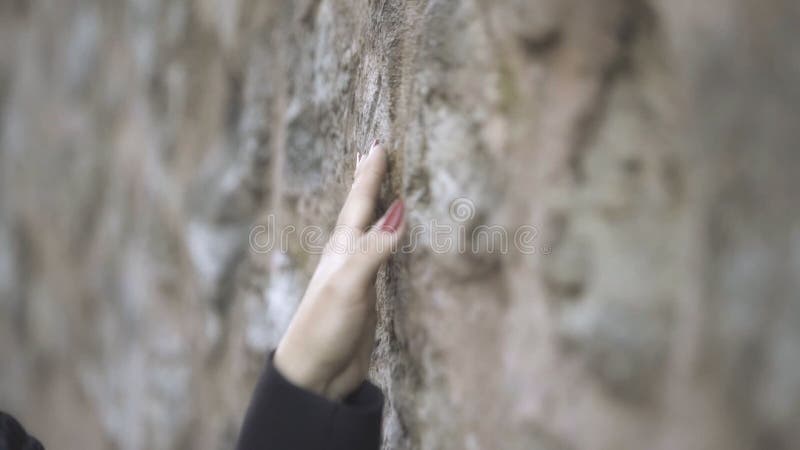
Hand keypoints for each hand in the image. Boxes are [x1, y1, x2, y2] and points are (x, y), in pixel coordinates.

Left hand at [274, 140, 404, 399]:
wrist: (315, 374)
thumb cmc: (324, 327)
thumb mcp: (350, 283)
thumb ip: (374, 247)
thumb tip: (400, 209)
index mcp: (342, 248)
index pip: (360, 202)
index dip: (369, 174)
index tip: (377, 146)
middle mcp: (348, 257)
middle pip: (359, 211)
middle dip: (366, 182)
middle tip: (371, 155)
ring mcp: (356, 277)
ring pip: (368, 231)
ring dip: (374, 207)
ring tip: (378, 189)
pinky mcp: (366, 298)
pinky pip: (378, 257)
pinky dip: (384, 240)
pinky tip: (383, 241)